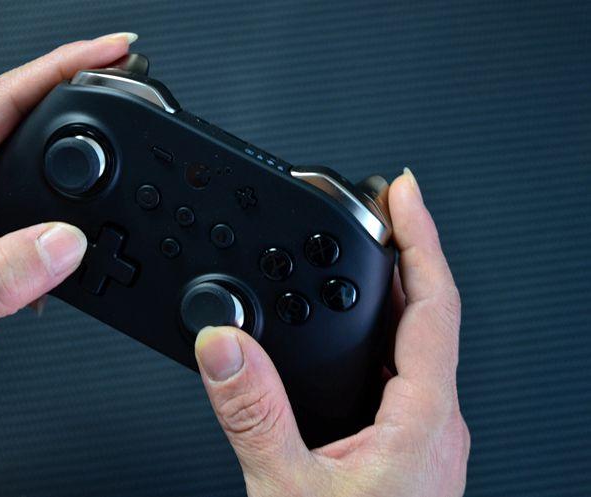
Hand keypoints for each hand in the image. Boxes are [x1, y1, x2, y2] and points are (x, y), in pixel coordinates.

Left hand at [0, 33, 136, 437]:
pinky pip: (6, 146)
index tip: (111, 53)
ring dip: (61, 100)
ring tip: (108, 91)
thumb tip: (66, 240)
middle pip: (9, 95)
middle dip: (73, 73)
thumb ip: (4, 279)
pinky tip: (72, 139)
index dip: (63, 69)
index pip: (1, 101)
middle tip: (124, 66)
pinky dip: (47, 135)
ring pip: (9, 118)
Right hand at [195, 169, 469, 496]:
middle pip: (430, 311)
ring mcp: (424, 436)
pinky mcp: (407, 449)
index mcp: (424, 418)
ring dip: (395, 290)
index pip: (434, 302)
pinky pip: (401, 371)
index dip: (421, 237)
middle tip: (382, 206)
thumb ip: (253, 415)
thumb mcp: (290, 491)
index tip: (406, 191)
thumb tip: (223, 344)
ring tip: (367, 250)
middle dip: (408, 250)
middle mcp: (435, 421)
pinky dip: (380, 332)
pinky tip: (352, 329)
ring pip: (417, 342)